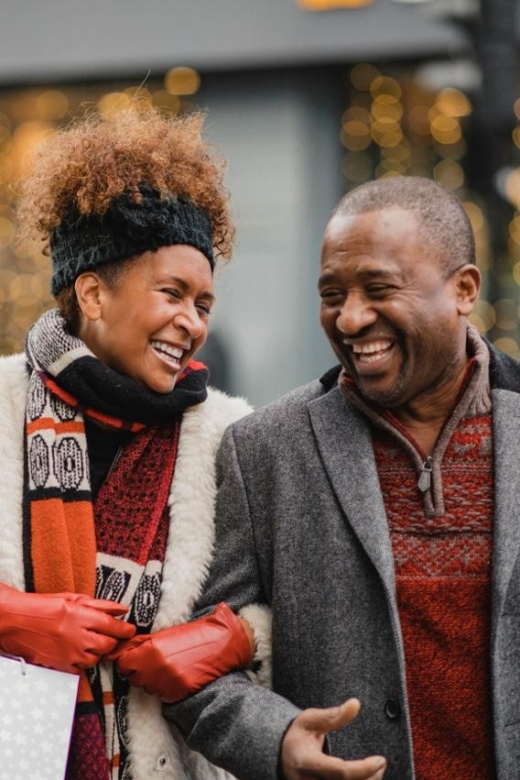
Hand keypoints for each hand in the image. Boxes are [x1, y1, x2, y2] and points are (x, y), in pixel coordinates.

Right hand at [0, 584, 135, 672]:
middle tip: (107, 635)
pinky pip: (81, 668)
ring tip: (86, 641)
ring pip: (96, 658)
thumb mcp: (71, 599)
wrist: (15, 622)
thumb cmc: (43, 606)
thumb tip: (122, 609)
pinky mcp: (61, 666)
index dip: (125, 629)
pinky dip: (82, 661)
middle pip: (108, 645)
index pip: (113, 626)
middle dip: (111, 641)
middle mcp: (77, 636)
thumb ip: (99, 605)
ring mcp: (69, 654)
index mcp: (81, 616)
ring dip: (96, 651)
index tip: (130, 630)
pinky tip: (75, 651)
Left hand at [110, 602, 252, 701]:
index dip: (128, 659)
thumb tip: (118, 649)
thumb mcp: (166, 633)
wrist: (224, 644)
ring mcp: (168, 684)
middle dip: (139, 669)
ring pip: (146, 687)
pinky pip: (161, 695)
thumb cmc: (196, 634)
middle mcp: (157, 669)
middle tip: (153, 660)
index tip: (134, 656)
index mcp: (153, 650)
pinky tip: (176, 674)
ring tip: (168, 666)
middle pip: (133, 677)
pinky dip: (165, 687)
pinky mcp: (178, 694)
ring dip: (152, 679)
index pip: (123, 663)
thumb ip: (141, 642)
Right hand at [281, 699, 386, 779]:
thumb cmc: (298, 735)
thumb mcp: (310, 720)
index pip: (338, 771)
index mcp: (305, 761)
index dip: (362, 769)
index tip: (380, 760)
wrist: (281, 756)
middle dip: (369, 777)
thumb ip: (333, 715)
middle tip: (380, 763)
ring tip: (376, 770)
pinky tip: (367, 778)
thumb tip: (356, 703)